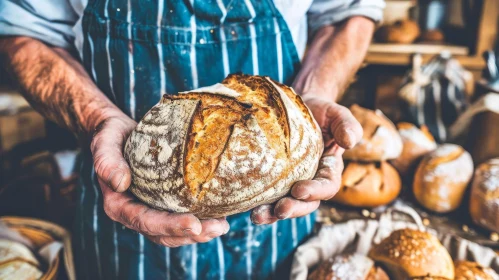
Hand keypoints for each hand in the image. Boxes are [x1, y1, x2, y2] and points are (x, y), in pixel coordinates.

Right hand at [91, 113, 229, 246]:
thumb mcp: (105, 142)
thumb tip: (120, 182)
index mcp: (118, 205)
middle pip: (163, 234)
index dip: (169, 226)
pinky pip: (180, 219)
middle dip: (192, 235)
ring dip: (199, 233)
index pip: (145, 221)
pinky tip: (218, 216)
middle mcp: (134, 214)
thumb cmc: (111, 136)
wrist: (117, 133)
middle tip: (218, 228)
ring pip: (174, 233)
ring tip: (222, 226)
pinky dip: (199, 221)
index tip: (193, 224)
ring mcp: (149, 211)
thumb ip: (107, 161)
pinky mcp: (162, 205)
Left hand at [251, 96, 361, 223]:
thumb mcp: (336, 113)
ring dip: (272, 213)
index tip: (299, 190)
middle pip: (306, 203)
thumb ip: (346, 125)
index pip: (327, 186)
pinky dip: (258, 204)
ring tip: (257, 216)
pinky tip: (246, 208)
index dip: (315, 191)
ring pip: (285, 205)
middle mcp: (311, 180)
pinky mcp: (273, 181)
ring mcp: (290, 183)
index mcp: (329, 168)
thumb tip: (350, 142)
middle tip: (280, 210)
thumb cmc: (320, 111)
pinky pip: (267, 197)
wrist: (296, 106)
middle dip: (294, 209)